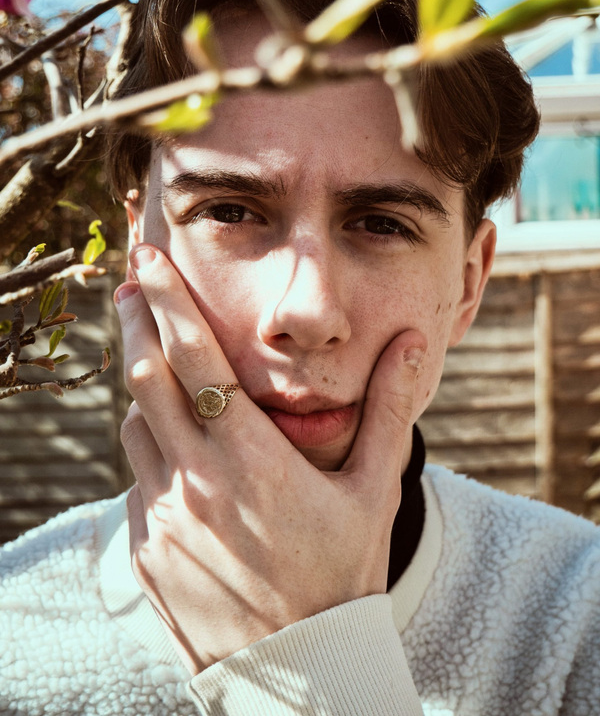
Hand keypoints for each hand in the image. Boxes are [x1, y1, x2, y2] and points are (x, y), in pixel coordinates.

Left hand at [115, 244, 425, 674]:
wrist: (301, 672)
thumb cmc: (343, 574)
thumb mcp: (375, 487)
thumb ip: (388, 407)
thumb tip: (412, 341)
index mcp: (251, 457)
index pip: (196, 358)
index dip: (171, 302)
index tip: (151, 261)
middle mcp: (196, 481)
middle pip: (146, 378)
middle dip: (137, 321)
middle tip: (134, 284)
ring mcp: (163, 517)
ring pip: (135, 428)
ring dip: (146, 391)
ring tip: (164, 372)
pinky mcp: (145, 549)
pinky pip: (135, 480)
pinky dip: (151, 452)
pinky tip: (180, 456)